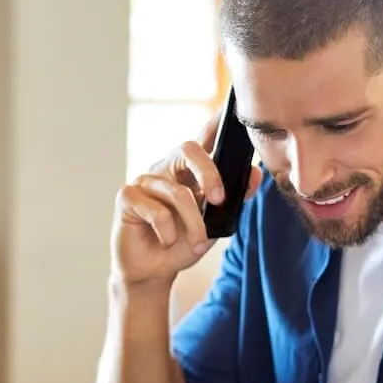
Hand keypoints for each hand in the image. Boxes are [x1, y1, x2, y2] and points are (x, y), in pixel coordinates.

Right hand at [111, 111, 263, 288]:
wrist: (154, 271)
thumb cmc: (182, 243)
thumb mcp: (215, 223)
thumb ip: (234, 199)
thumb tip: (255, 175)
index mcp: (188, 171)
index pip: (202, 139)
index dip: (214, 123)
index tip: (228, 112)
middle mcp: (166, 169)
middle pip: (187, 149)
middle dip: (209, 173)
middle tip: (220, 199)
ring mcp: (145, 180)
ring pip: (178, 193)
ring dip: (194, 225)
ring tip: (198, 245)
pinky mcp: (127, 196)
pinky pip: (156, 210)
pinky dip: (168, 232)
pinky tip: (165, 240)